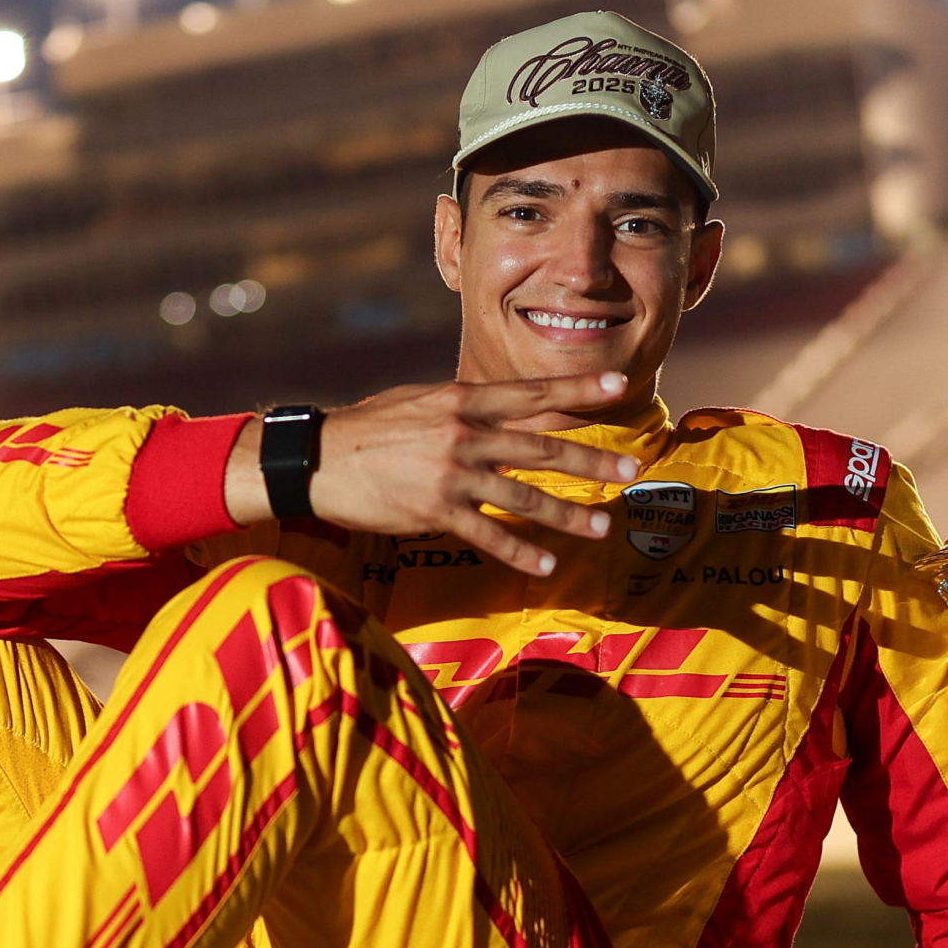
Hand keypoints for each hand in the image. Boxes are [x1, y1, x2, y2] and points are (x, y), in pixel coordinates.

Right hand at [225, 375, 645, 576]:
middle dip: (592, 461)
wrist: (316, 458)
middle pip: (542, 448)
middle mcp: (464, 434)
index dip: (578, 388)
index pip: (532, 392)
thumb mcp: (421, 401)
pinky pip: (488, 535)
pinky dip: (520, 551)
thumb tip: (503, 407)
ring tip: (602, 527)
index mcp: (462, 401)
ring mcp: (451, 474)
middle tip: (631, 472)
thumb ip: (465, 406)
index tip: (618, 382)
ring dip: (567, 515)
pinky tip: (546, 565)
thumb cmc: (370, 428)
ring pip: (523, 497)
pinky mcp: (434, 511)